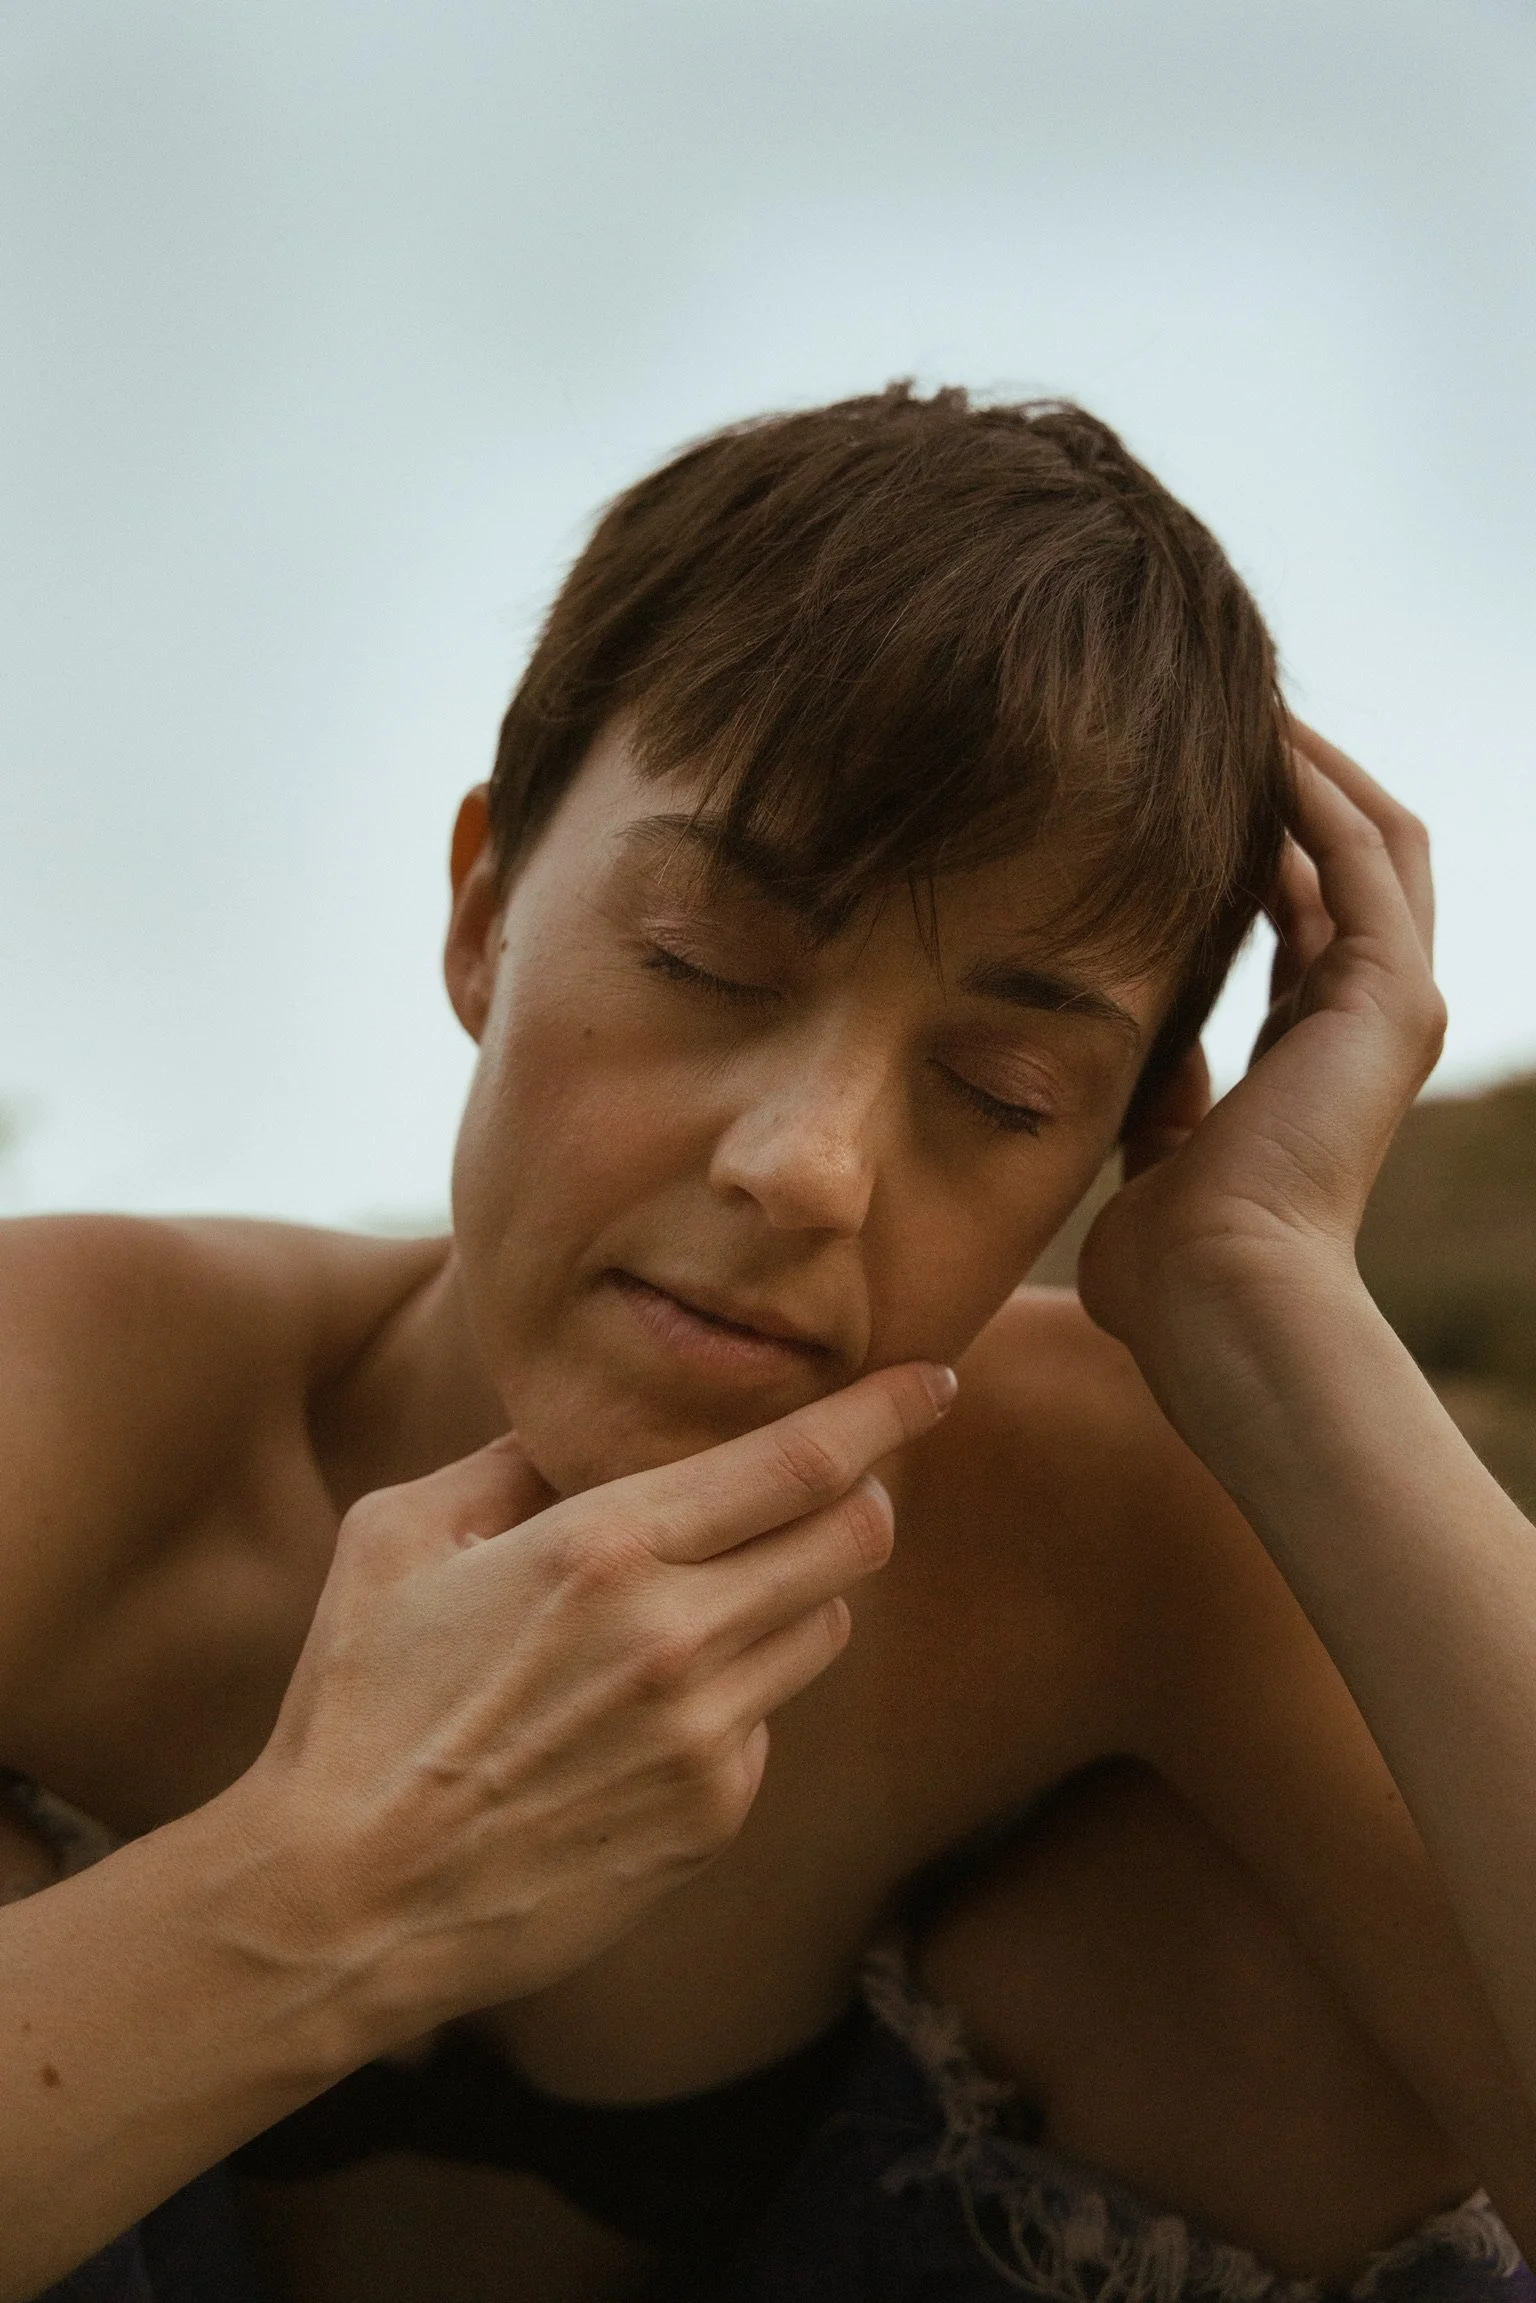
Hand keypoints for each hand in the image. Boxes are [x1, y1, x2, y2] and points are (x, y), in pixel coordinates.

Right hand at [233, 1360, 953, 2046]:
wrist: (345, 1903)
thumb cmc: (355, 1706)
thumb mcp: (397, 1541)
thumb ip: (506, 1464)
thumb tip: (578, 1422)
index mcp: (605, 1549)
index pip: (801, 1462)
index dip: (887, 1412)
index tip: (935, 1379)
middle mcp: (678, 1637)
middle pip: (853, 1540)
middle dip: (869, 1494)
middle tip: (844, 1480)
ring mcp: (706, 1737)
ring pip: (824, 1626)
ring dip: (798, 1592)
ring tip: (707, 1598)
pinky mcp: (713, 1815)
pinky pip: (769, 1719)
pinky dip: (739, 1691)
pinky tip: (649, 1709)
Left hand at [1079, 724, 1445, 1367]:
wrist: (1218, 1303)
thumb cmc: (1169, 1266)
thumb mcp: (1154, 1155)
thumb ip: (1160, 1098)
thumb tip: (1142, 1056)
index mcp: (1311, 1058)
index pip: (1300, 921)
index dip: (1255, 847)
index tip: (1186, 782)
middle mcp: (1365, 1021)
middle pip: (1356, 864)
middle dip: (1300, 782)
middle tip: (1231, 707)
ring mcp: (1388, 1004)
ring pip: (1372, 841)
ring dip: (1311, 764)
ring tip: (1246, 693)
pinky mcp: (1387, 993)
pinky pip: (1358, 853)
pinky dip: (1315, 789)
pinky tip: (1258, 736)